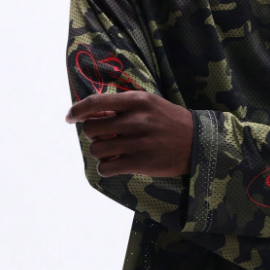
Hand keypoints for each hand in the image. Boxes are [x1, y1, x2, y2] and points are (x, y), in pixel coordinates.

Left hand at [65, 91, 193, 177]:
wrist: (199, 143)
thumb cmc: (171, 122)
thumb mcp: (150, 104)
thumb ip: (123, 106)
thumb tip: (90, 113)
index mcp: (137, 100)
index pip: (95, 102)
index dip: (77, 110)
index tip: (70, 118)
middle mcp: (136, 120)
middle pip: (92, 129)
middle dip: (94, 134)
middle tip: (106, 137)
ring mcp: (138, 142)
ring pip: (97, 149)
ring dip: (101, 152)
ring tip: (114, 151)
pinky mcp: (140, 163)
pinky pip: (106, 168)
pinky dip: (106, 168)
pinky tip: (115, 165)